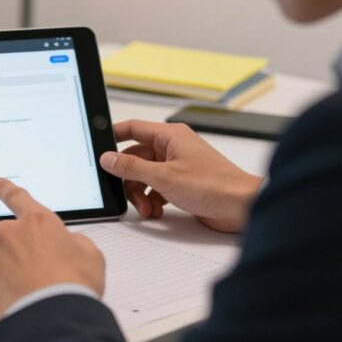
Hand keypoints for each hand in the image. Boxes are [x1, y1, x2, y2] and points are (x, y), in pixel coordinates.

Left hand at [0, 178, 105, 319]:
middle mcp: (9, 232)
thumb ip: (74, 242)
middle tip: (38, 275)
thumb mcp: (91, 255)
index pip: (19, 198)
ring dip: (8, 270)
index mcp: (38, 221)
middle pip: (10, 238)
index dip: (6, 189)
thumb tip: (65, 244)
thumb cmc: (75, 285)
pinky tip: (14, 297)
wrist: (54, 319)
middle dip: (20, 252)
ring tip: (29, 291)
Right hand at [99, 120, 262, 232]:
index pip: (133, 128)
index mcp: (170, 136)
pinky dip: (154, 201)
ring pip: (145, 176)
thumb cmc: (214, 185)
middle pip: (136, 158)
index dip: (114, 136)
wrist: (242, 206)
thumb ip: (132, 167)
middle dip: (130, 180)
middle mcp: (173, 148)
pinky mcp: (183, 184)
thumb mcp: (164, 176)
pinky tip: (157, 212)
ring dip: (141, 195)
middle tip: (130, 195)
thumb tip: (108, 158)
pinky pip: (157, 188)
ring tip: (148, 210)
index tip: (99, 148)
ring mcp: (178, 166)